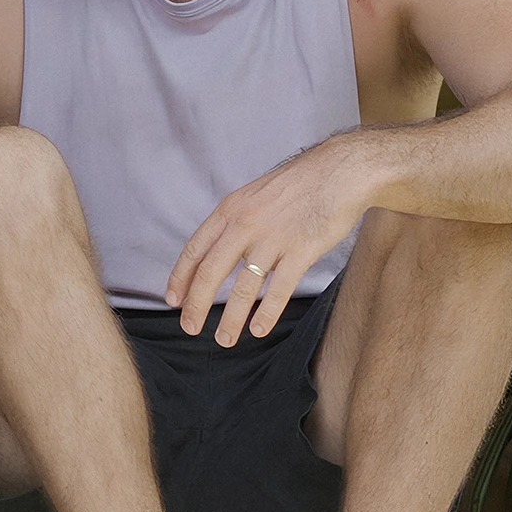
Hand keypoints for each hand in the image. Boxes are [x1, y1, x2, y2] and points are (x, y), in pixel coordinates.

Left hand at [165, 137, 377, 345]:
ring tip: (224, 339)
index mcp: (230, 210)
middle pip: (211, 271)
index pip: (195, 248)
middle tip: (189, 327)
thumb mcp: (254, 196)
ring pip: (244, 286)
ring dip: (231, 318)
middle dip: (197, 304)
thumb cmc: (299, 185)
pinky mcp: (301, 250)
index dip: (181, 276)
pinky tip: (257, 329)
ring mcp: (273, 238)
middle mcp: (245, 224)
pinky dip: (267, 313)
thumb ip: (236, 222)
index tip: (173, 298)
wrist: (338, 171)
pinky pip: (279, 288)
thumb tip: (220, 250)